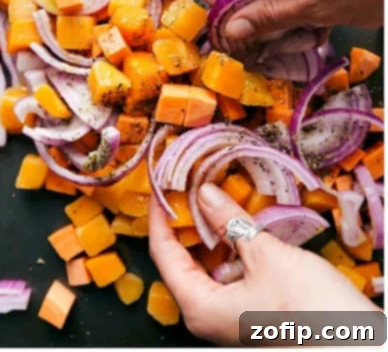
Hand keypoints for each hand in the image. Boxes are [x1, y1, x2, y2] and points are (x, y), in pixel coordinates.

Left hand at [148, 183, 378, 344]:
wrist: (360, 351)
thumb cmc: (310, 309)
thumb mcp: (267, 257)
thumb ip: (230, 223)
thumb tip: (202, 193)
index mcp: (197, 306)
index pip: (163, 254)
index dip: (160, 218)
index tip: (160, 187)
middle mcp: (206, 315)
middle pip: (183, 260)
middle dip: (188, 222)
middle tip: (189, 186)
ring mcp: (230, 317)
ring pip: (209, 267)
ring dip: (212, 233)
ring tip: (214, 197)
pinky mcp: (252, 313)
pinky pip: (231, 276)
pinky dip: (232, 249)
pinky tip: (241, 225)